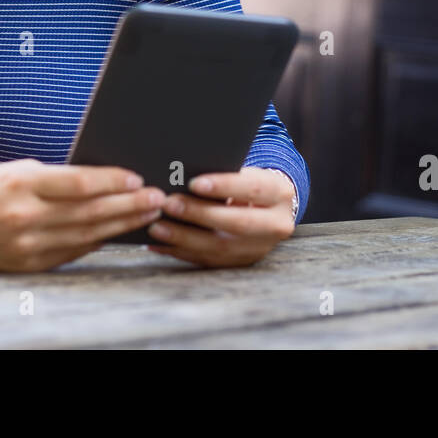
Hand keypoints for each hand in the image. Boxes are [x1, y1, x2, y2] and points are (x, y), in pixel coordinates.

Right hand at [0, 158, 165, 271]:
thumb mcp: (9, 171)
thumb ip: (50, 178)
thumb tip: (97, 181)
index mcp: (20, 184)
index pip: (79, 183)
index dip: (113, 181)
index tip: (138, 177)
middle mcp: (24, 216)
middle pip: (90, 211)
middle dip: (129, 205)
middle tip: (158, 198)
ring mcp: (25, 245)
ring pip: (86, 234)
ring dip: (121, 225)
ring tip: (146, 214)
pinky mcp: (25, 265)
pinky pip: (69, 253)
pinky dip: (95, 243)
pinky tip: (113, 234)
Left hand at [145, 166, 295, 266]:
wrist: (272, 209)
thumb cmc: (250, 184)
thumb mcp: (248, 174)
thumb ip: (226, 175)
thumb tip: (184, 175)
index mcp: (280, 194)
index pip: (252, 189)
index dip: (224, 186)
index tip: (194, 182)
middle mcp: (276, 225)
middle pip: (237, 223)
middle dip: (200, 214)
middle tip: (169, 204)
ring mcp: (260, 249)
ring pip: (221, 248)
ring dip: (185, 238)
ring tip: (157, 228)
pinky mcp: (242, 263)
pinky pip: (209, 261)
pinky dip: (181, 252)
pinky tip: (160, 244)